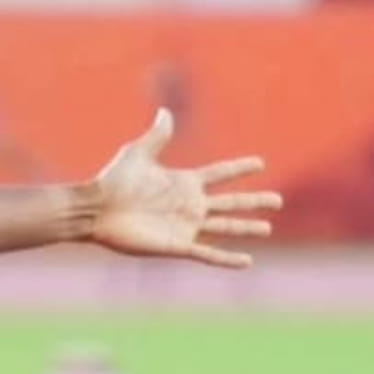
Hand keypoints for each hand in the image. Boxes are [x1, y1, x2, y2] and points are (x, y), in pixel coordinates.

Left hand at [90, 109, 279, 268]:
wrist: (96, 210)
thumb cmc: (114, 181)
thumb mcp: (138, 154)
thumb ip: (157, 136)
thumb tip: (165, 111)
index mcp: (183, 182)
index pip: (219, 173)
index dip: (238, 168)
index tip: (259, 163)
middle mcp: (189, 204)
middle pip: (230, 202)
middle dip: (254, 201)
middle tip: (277, 201)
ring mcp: (185, 225)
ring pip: (225, 227)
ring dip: (246, 228)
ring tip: (267, 228)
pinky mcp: (177, 245)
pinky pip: (208, 253)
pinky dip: (227, 259)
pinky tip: (247, 261)